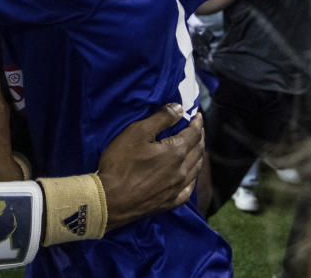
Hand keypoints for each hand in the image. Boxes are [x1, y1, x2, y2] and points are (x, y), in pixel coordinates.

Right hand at [98, 104, 203, 230]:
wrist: (111, 199)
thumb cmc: (121, 163)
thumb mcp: (137, 132)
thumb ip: (160, 119)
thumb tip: (179, 109)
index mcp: (175, 152)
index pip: (193, 134)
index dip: (197, 123)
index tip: (197, 115)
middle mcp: (182, 170)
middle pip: (198, 151)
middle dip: (199, 137)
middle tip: (198, 129)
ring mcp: (177, 188)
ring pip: (196, 169)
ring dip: (198, 156)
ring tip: (196, 148)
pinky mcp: (170, 202)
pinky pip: (189, 189)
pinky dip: (192, 178)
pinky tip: (189, 177)